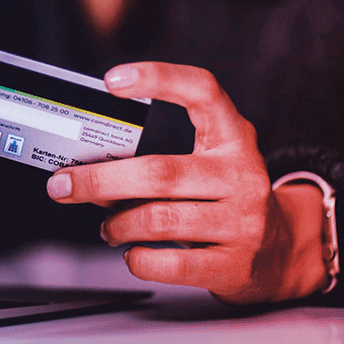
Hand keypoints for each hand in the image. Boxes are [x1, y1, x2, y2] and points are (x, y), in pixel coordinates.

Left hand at [46, 61, 328, 303]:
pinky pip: (173, 263)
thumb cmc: (223, 197)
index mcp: (232, 136)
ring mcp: (243, 221)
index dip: (158, 78)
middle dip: (100, 180)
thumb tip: (86, 166)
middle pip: (158, 172)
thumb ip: (160, 154)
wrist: (280, 253)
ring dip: (117, 224)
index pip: (202, 91)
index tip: (111, 80)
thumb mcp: (206, 162)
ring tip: (107, 227)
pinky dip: (140, 259)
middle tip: (62, 185)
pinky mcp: (235, 264)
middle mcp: (241, 174)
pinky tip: (132, 253)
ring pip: (159, 219)